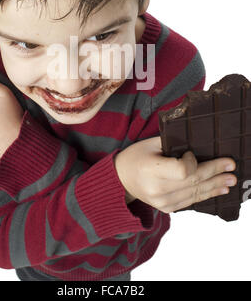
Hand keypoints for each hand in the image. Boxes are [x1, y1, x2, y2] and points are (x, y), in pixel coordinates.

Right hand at [114, 136, 236, 212]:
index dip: (193, 162)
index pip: (183, 171)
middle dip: (215, 173)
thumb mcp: (149, 144)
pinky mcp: (167, 208)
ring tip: (230, 181)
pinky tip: (218, 190)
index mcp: (151, 171)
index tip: (192, 154)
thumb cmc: (135, 157)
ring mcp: (163, 202)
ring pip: (195, 193)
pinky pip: (190, 200)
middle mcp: (158, 190)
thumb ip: (172, 144)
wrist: (120, 180)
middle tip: (231, 167)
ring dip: (215, 186)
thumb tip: (198, 145)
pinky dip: (205, 194)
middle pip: (193, 181)